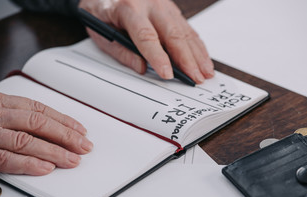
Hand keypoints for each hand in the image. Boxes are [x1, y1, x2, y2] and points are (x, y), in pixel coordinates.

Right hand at [0, 92, 92, 175]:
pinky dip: (27, 164)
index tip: (81, 131)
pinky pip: (5, 159)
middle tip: (84, 147)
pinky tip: (46, 168)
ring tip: (71, 160)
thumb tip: (53, 129)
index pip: (39, 110)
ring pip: (25, 141)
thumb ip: (18, 117)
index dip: (64, 121)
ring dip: (53, 152)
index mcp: (1, 103)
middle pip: (37, 123)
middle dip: (65, 136)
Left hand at [78, 0, 214, 83]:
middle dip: (187, 60)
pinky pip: (187, 27)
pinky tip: (203, 58)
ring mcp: (163, 3)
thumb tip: (142, 68)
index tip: (168, 75)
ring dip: (197, 54)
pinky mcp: (170, 8)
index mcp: (127, 7)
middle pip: (173, 34)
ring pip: (184, 30)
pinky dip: (196, 45)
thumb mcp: (100, 32)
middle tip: (195, 79)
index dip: (159, 57)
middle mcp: (149, 2)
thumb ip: (121, 51)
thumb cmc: (100, 10)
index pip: (146, 36)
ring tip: (206, 73)